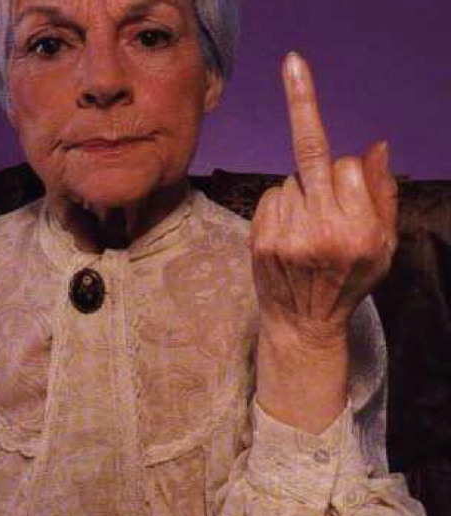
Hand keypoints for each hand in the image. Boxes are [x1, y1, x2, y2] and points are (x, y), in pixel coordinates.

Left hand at [251, 51, 397, 344]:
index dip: (348, 169)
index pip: (347, 165)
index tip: (328, 130)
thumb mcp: (382, 246)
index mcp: (358, 231)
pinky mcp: (259, 240)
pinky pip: (269, 196)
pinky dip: (279, 204)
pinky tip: (287, 232)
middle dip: (306, 121)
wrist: (302, 323)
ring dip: (300, 191)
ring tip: (307, 228)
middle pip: (312, 158)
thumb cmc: (348, 282)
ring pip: (289, 179)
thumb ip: (382, 195)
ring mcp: (285, 236)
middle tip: (293, 64)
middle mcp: (320, 230)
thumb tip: (377, 146)